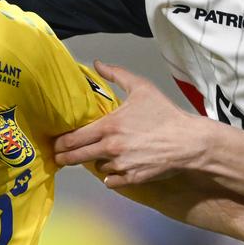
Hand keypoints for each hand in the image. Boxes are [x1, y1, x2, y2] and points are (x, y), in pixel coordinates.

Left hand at [53, 61, 209, 186]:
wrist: (188, 141)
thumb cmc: (165, 114)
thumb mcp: (141, 88)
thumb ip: (116, 75)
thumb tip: (97, 63)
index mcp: (108, 127)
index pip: (72, 139)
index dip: (59, 143)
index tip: (55, 144)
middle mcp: (110, 148)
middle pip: (76, 157)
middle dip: (64, 157)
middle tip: (59, 157)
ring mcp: (120, 165)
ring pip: (97, 167)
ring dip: (97, 162)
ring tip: (103, 155)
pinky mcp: (131, 178)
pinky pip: (111, 181)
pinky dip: (111, 176)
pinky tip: (116, 168)